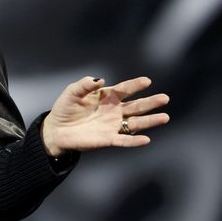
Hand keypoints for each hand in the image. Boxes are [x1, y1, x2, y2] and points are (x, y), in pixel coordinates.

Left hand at [41, 76, 169, 156]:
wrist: (56, 129)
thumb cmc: (65, 108)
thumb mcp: (72, 92)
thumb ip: (85, 85)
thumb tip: (101, 79)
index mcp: (106, 97)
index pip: (123, 89)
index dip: (135, 85)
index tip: (147, 81)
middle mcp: (113, 111)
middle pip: (135, 106)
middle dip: (150, 102)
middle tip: (164, 98)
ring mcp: (112, 125)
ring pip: (135, 123)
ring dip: (150, 121)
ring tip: (165, 117)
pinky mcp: (108, 139)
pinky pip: (123, 140)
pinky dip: (134, 141)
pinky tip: (146, 139)